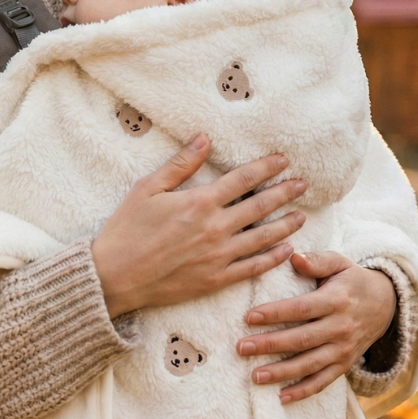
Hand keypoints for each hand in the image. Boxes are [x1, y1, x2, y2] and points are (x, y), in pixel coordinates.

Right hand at [92, 135, 306, 317]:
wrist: (114, 277)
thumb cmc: (126, 230)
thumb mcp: (147, 189)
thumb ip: (180, 165)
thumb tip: (204, 139)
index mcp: (200, 202)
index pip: (243, 179)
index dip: (266, 168)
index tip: (284, 161)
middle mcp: (216, 228)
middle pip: (260, 206)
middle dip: (284, 193)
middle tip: (303, 184)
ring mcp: (219, 256)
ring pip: (263, 237)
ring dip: (285, 225)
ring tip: (301, 216)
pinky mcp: (216, 280)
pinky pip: (253, 267)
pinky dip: (273, 258)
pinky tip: (286, 250)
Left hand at [237, 251, 396, 403]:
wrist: (386, 304)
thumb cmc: (351, 280)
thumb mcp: (339, 263)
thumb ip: (317, 260)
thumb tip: (293, 257)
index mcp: (336, 300)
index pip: (301, 309)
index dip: (276, 313)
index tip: (249, 317)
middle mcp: (341, 328)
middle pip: (302, 339)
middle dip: (270, 345)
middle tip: (241, 348)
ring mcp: (344, 349)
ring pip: (311, 364)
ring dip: (282, 372)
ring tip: (255, 376)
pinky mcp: (344, 364)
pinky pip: (324, 381)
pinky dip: (304, 391)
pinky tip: (281, 397)